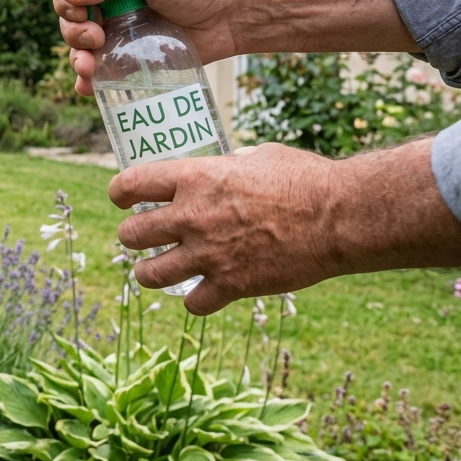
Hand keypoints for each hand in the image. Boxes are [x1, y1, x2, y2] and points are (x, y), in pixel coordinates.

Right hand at [52, 0, 416, 95]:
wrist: (235, 15)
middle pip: (69, 20)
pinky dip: (89, 83)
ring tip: (89, 66)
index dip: (65, 0)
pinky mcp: (133, 60)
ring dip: (77, 58)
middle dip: (73, 32)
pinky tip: (89, 88)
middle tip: (96, 37)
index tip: (80, 11)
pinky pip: (102, 74)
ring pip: (81, 49)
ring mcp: (120, 34)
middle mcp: (110, 4)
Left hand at [109, 139, 460, 314]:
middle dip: (133, 237)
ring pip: (148, 275)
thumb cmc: (305, 178)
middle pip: (130, 235)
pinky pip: (192, 303)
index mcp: (194, 178)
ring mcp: (208, 254)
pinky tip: (204, 292)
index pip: (130, 184)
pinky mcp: (231, 285)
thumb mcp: (255, 158)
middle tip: (143, 237)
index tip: (122, 199)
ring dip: (149, 272)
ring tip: (157, 270)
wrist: (340, 216)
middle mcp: (191, 216)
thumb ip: (226, 169)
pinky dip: (196, 300)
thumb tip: (220, 171)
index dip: (120, 193)